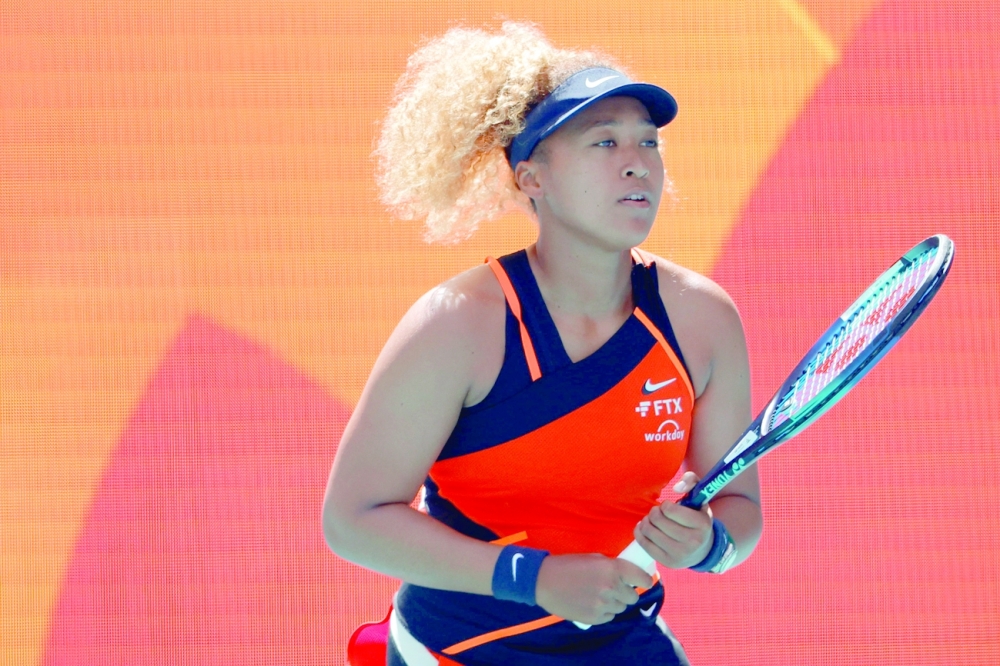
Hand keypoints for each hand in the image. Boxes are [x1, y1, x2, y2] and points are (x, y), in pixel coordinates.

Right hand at [534, 553, 653, 625]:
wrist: (544, 581)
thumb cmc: (567, 565)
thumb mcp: (593, 558)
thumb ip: (612, 567)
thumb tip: (626, 576)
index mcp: (612, 568)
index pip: (641, 578)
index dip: (644, 580)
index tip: (643, 581)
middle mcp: (611, 587)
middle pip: (632, 596)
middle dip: (626, 592)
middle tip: (614, 588)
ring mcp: (603, 605)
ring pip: (621, 608)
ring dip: (614, 602)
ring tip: (599, 596)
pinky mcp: (594, 618)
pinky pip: (609, 617)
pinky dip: (604, 612)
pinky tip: (592, 604)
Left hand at [632, 471, 713, 568]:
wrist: (703, 550)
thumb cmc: (697, 519)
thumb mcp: (700, 498)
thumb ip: (691, 481)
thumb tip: (676, 487)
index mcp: (702, 524)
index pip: (669, 509)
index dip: (665, 505)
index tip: (668, 507)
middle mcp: (693, 541)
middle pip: (657, 519)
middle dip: (654, 512)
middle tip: (658, 513)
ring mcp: (680, 554)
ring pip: (648, 531)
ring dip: (646, 521)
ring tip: (652, 520)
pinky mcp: (668, 562)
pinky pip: (644, 544)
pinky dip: (639, 532)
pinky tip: (644, 528)